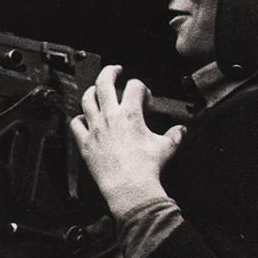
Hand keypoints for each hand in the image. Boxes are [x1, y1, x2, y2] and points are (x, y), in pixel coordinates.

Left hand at [69, 65, 185, 216]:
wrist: (129, 187)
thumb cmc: (147, 168)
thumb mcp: (167, 147)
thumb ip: (175, 135)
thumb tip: (181, 130)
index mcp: (130, 114)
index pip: (135, 86)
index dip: (142, 87)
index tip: (145, 97)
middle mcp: (110, 116)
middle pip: (104, 83)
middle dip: (110, 72)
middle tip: (115, 70)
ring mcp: (95, 128)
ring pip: (86, 100)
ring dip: (91, 91)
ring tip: (96, 90)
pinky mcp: (85, 142)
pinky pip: (75, 124)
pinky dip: (78, 118)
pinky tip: (83, 118)